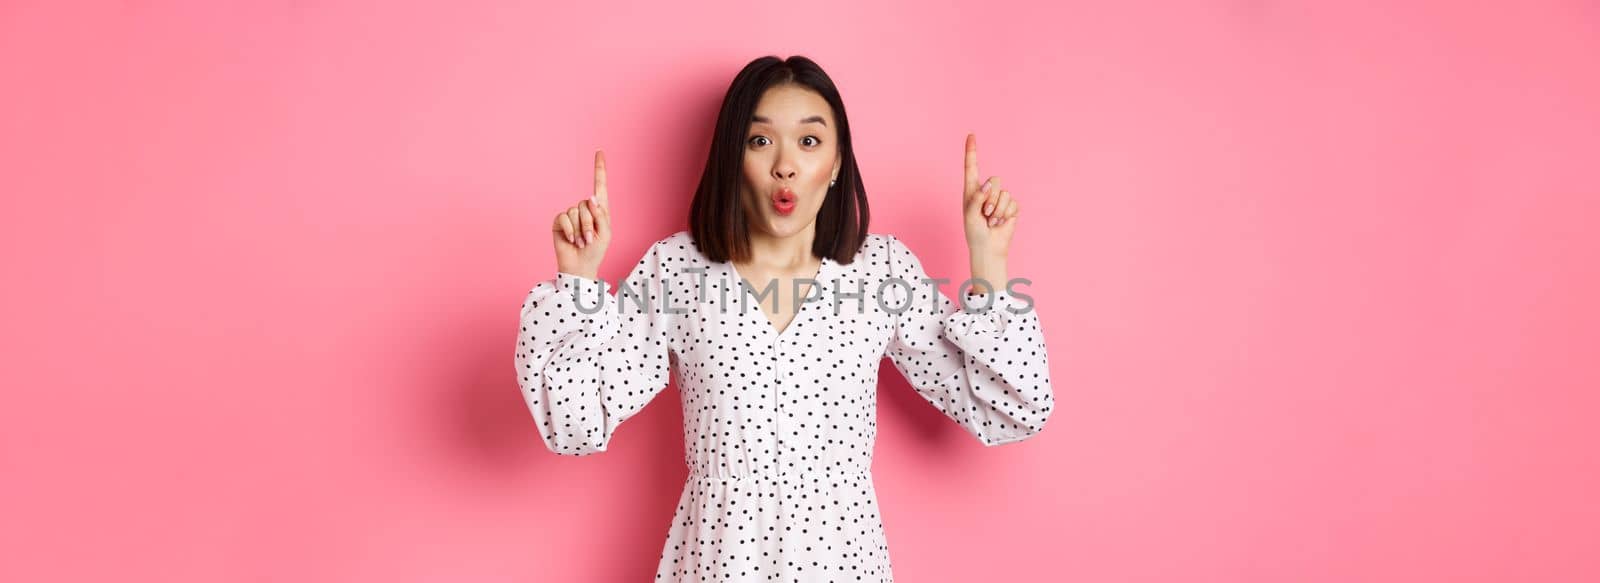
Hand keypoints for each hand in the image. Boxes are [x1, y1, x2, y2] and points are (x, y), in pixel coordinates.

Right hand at [550, 150, 612, 279]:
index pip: (599, 185)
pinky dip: (569, 230)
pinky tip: (571, 240)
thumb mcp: (605, 234)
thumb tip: (590, 197)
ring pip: (575, 211)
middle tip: (589, 240)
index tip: (599, 151)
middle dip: (589, 224)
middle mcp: (585, 208)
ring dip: (580, 230)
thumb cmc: (595, 251)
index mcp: (599, 209)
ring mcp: (571, 214)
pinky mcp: (559, 221)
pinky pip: (564, 217)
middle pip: (586, 204)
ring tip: (581, 242)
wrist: (579, 266)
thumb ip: (601, 215)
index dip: (599, 169)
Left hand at [962, 133, 1017, 286]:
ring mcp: (1000, 198)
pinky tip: (1000, 223)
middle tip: (985, 214)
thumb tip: (988, 185)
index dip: (971, 151)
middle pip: (994, 180)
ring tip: (991, 221)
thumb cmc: (974, 232)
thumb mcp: (970, 215)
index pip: (971, 167)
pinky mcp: (1011, 206)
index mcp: (971, 190)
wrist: (988, 247)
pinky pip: (1012, 204)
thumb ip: (976, 198)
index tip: (971, 135)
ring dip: (997, 211)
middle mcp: (986, 191)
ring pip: (1004, 193)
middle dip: (991, 199)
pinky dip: (1006, 215)